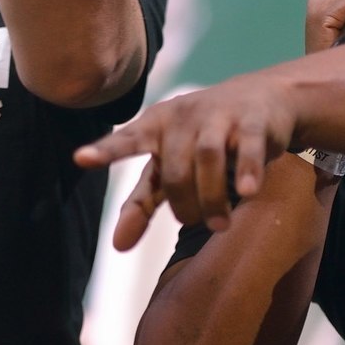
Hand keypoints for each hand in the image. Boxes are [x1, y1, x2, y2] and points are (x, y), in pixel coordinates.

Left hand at [74, 78, 299, 249]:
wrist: (264, 97)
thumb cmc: (204, 138)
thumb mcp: (169, 167)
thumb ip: (142, 202)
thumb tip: (117, 247)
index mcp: (156, 125)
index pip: (128, 140)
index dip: (105, 151)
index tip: (81, 159)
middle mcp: (184, 116)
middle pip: (175, 168)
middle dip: (186, 204)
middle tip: (200, 224)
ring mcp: (220, 115)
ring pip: (207, 156)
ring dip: (212, 197)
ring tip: (220, 225)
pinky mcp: (253, 120)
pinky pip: (248, 146)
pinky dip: (247, 169)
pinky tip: (247, 191)